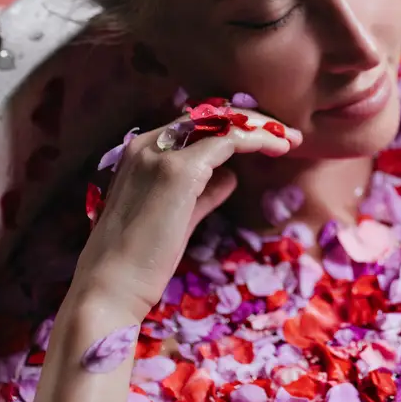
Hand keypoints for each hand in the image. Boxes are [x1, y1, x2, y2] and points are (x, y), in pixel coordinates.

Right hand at [69, 109, 302, 320]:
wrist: (111, 287)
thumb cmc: (139, 262)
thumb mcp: (177, 218)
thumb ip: (203, 194)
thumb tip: (230, 177)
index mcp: (141, 152)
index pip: (195, 124)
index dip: (233, 127)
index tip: (265, 140)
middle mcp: (148, 144)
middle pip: (210, 114)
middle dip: (252, 121)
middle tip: (286, 136)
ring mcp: (162, 154)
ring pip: (223, 121)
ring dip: (261, 127)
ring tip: (290, 141)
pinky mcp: (180, 171)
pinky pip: (230, 140)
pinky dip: (258, 140)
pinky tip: (278, 149)